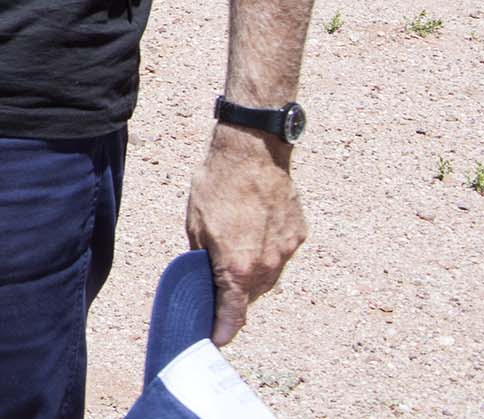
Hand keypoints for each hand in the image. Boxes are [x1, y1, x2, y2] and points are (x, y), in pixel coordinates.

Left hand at [185, 126, 307, 345]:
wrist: (252, 153)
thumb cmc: (216, 185)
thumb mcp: (196, 225)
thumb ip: (203, 257)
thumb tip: (206, 277)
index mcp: (238, 267)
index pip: (232, 312)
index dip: (224, 329)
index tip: (218, 340)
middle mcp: (267, 266)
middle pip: (251, 294)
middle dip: (235, 297)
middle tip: (220, 293)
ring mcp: (286, 251)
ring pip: (269, 276)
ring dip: (253, 275)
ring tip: (236, 258)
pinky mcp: (298, 234)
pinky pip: (281, 254)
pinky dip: (267, 252)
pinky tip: (254, 234)